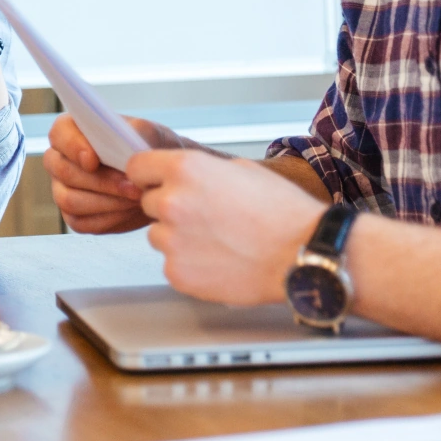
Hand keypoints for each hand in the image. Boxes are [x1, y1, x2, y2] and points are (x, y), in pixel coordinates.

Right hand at [44, 113, 175, 233]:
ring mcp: (63, 189)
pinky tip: (129, 210)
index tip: (93, 160)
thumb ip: (135, 130)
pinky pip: (81, 222)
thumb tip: (122, 141)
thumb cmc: (149, 151)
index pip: (59, 134)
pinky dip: (108, 219)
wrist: (158, 180)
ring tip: (136, 199)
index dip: (72, 147)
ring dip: (107, 202)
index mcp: (71, 131)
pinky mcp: (74, 216)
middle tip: (133, 187)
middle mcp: (60, 159)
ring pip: (69, 200)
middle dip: (100, 182)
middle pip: (63, 171)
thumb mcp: (149, 133)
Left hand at [129, 148, 324, 305]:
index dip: (148, 177)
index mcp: (184, 169)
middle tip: (205, 218)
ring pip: (158, 235)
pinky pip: (171, 264)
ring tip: (217, 242)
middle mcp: (171, 201)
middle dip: (170, 209)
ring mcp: (172, 239)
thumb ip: (198, 170)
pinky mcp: (177, 272)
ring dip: (178, 238)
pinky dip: (189, 265)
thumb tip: (176, 174)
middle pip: (149, 203)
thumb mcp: (238, 169)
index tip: (155, 184)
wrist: (305, 254)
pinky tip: (219, 262)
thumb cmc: (281, 212)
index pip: (136, 168)